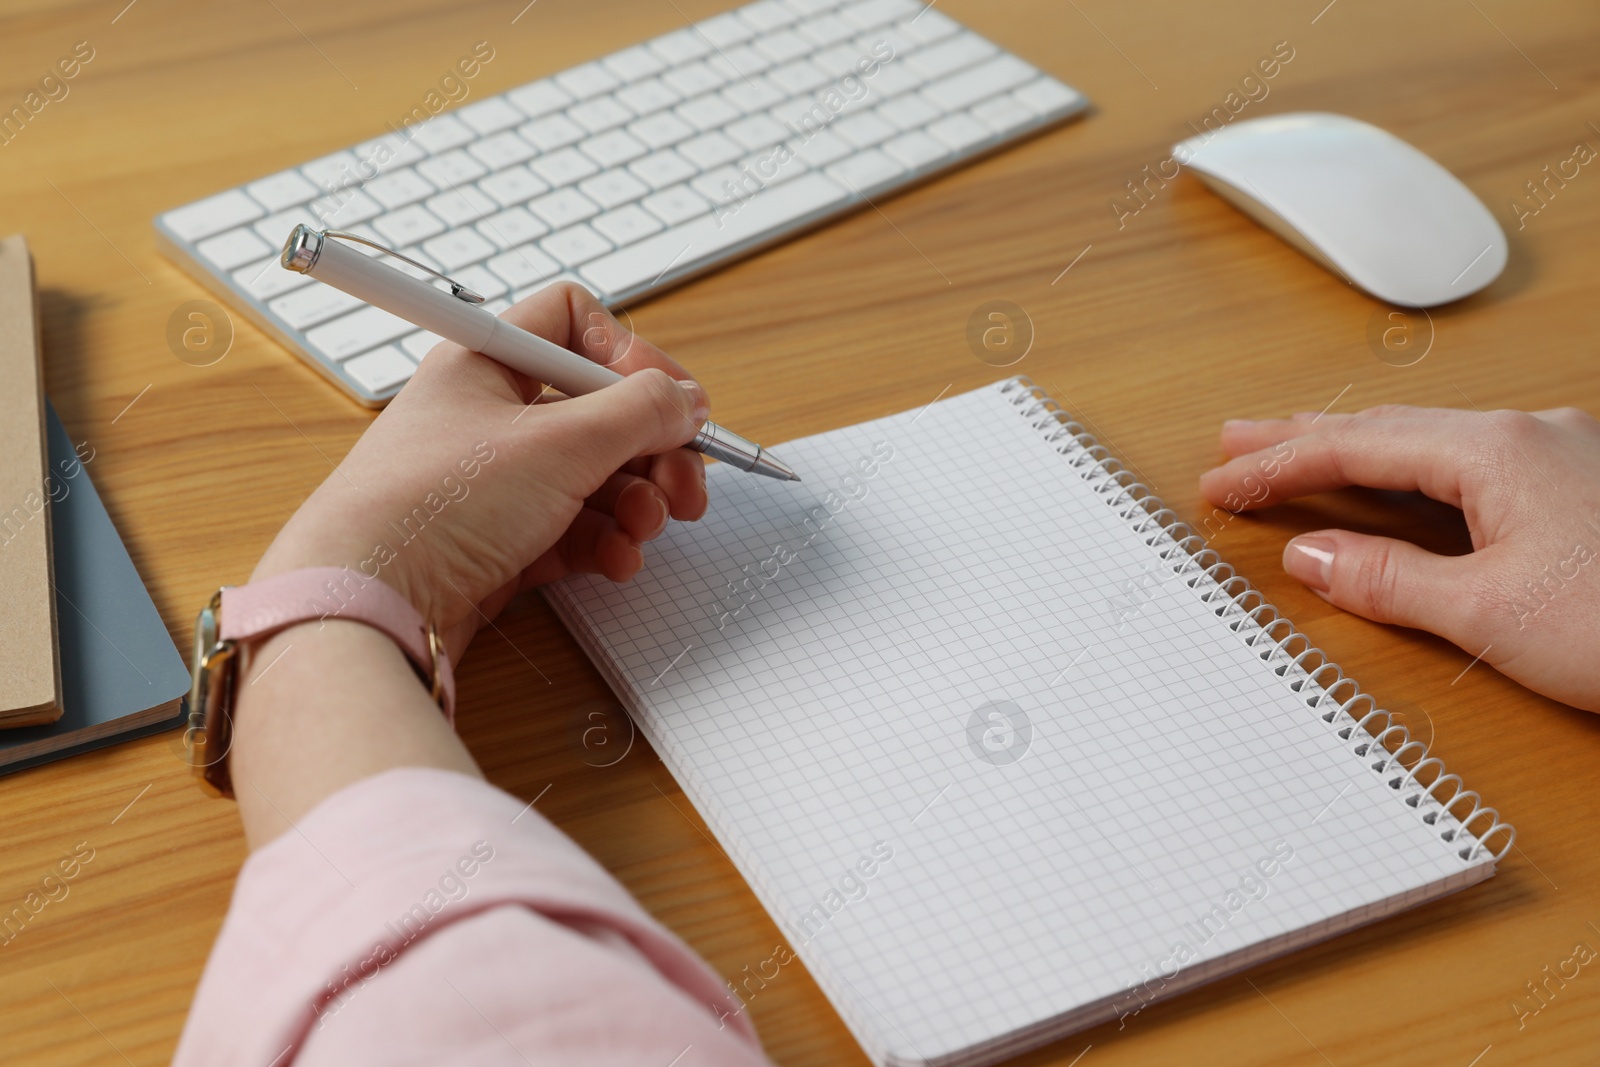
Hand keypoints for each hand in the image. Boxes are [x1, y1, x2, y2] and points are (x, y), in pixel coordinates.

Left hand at [250, 282, 711, 658]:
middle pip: (598, 410)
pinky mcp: (498, 542)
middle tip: (685, 483)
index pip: (574, 323)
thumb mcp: (560, 443)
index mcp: (487, 363)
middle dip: (651, 447)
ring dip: (635, 500)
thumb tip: (685, 399)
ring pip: (592, 475)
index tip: (667, 399)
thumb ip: (640, 412)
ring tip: (647, 526)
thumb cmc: (433, 506)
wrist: (367, 602)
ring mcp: (493, 483)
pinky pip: (571, 529)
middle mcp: (489, 416)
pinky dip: (604, 541)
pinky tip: (617, 560)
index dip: (628, 355)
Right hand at [1199, 405, 1599, 711]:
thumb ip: (1386, 579)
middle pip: (1390, 429)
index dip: (1279, 465)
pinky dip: (1410, 473)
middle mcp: (1530, 436)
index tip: (1222, 481)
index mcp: (1497, 451)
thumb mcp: (1487, 613)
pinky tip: (1397, 488)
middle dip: (1305, 436)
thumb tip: (1311, 555)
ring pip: (1432, 443)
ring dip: (1357, 451)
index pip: (1358, 447)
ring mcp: (1561, 458)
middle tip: (1236, 441)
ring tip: (1297, 455)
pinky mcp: (1582, 490)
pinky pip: (1470, 466)